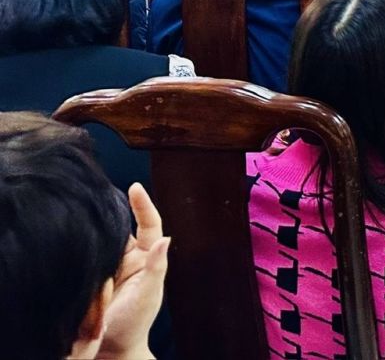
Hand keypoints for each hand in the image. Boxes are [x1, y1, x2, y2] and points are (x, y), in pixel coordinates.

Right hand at [97, 183, 170, 358]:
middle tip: (101, 192)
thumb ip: (156, 268)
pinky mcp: (90, 275)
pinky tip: (73, 235)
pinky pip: (87, 254)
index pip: (148, 225)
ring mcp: (108, 265)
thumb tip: (166, 239)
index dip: (142, 205)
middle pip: (122, 225)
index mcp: (146, 258)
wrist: (109, 348)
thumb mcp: (148, 295)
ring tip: (87, 209)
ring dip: (97, 225)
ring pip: (103, 237)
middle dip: (114, 208)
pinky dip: (82, 243)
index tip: (135, 187)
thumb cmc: (134, 323)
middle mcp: (127, 258)